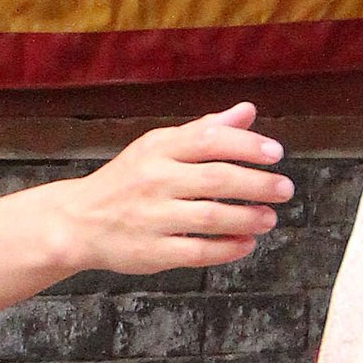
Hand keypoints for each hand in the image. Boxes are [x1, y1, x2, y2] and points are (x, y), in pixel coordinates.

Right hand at [34, 107, 290, 277]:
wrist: (78, 221)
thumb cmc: (127, 181)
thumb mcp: (158, 147)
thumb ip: (203, 131)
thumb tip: (247, 111)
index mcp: (157, 149)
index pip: (208, 140)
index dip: (247, 145)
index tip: (275, 154)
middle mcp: (153, 180)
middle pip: (215, 179)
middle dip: (257, 185)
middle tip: (284, 189)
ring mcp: (151, 217)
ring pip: (210, 217)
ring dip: (247, 218)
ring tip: (269, 218)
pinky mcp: (150, 251)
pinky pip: (197, 251)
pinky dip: (227, 249)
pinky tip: (246, 243)